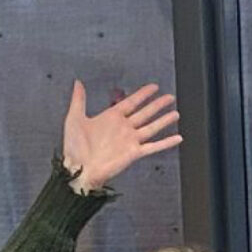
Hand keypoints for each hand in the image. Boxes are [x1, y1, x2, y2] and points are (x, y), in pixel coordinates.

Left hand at [60, 81, 180, 191]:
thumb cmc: (74, 148)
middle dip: (158, 104)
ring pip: (152, 127)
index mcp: (111, 117)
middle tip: (170, 97)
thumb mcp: (74, 118)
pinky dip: (166, 143)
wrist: (79, 169)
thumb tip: (78, 82)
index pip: (132, 102)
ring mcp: (130, 140)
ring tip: (175, 113)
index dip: (143, 94)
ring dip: (164, 120)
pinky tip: (177, 138)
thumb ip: (79, 100)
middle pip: (145, 112)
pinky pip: (153, 147)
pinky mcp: (134, 153)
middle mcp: (123, 128)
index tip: (154, 87)